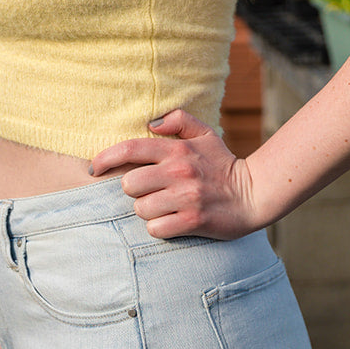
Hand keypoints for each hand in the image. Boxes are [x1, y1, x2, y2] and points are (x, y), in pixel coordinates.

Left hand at [91, 108, 261, 239]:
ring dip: (148, 211)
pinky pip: (155, 228)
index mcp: (177, 149)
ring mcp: (185, 197)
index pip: (130, 149)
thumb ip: (179, 120)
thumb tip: (152, 123)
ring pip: (140, 208)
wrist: (254, 195)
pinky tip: (172, 221)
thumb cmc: (223, 165)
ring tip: (165, 207)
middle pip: (129, 184)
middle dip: (134, 191)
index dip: (105, 158)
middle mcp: (179, 172)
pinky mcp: (192, 220)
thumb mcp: (206, 134)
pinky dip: (159, 228)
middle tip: (149, 192)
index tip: (94, 168)